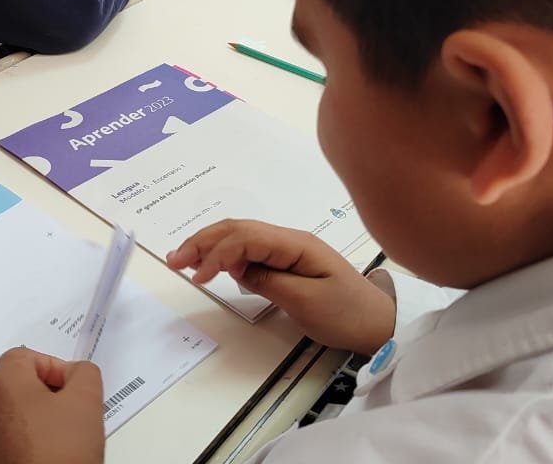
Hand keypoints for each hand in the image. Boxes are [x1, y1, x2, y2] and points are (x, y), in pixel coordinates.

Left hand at [0, 347, 103, 463]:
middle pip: (15, 382)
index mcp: (2, 382)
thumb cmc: (59, 454)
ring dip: (34, 418)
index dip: (56, 369)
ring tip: (58, 439)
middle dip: (44, 393)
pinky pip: (3, 437)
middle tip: (68, 414)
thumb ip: (84, 373)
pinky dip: (23, 441)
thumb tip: (76, 373)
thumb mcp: (86, 403)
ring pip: (9, 411)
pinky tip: (44, 456)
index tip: (73, 393)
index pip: (28, 356)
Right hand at [166, 219, 395, 353]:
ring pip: (241, 237)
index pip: (245, 238)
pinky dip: (225, 256)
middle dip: (203, 242)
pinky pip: (250, 251)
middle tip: (174, 260)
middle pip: (238, 229)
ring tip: (182, 260)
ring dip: (210, 246)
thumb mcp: (306, 302)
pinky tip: (211, 266)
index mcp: (295, 244)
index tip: (198, 277)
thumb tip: (239, 269)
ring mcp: (288, 250)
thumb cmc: (347, 314)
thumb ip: (269, 281)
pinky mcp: (287, 263)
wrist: (379, 323)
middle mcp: (289, 240)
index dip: (217, 253)